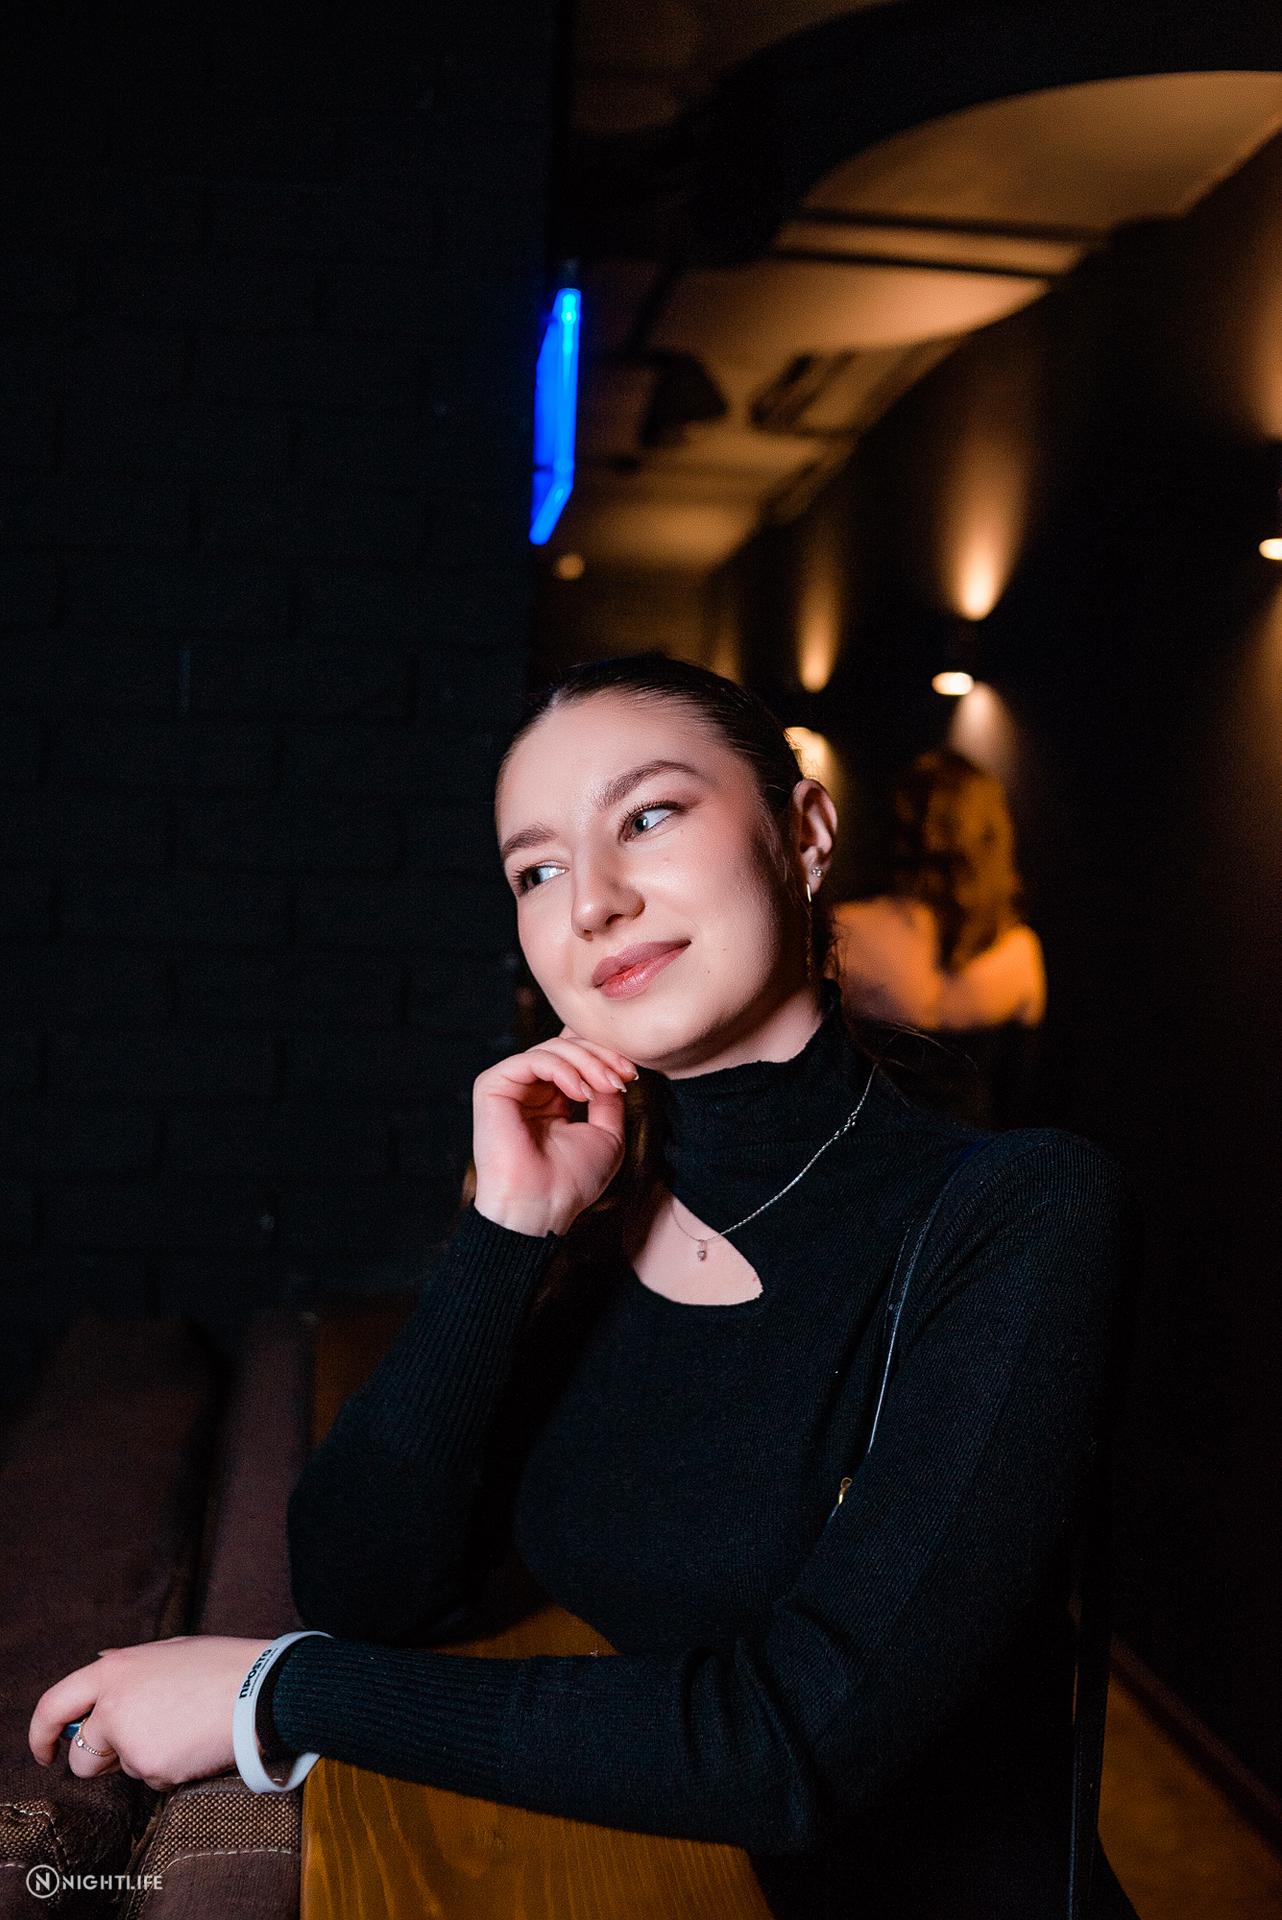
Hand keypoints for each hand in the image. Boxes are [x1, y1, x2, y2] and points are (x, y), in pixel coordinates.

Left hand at [28, 1635, 274, 1791]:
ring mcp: (131, 1740)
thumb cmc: (220, 1666)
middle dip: (103, 1759)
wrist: (261, 1689)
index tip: (47, 1751)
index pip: (53, 1705)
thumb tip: (98, 1666)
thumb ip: (128, 1667)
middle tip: (140, 1742)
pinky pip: (151, 1780)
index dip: (41, 1734)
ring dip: (145, 1759)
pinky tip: (195, 1744)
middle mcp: (114, 1706)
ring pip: (123, 1770)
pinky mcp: (152, 1767)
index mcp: (114, 1671)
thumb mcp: (168, 1651)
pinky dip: (169, 1769)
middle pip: (84, 1754)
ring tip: (185, 1730)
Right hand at [472, 1026, 638, 1237]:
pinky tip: (581, 1092)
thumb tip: (615, 1068)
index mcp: (551, 1099)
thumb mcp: (606, 1134)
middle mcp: (529, 1089)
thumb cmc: (571, 1181)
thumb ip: (608, 1097)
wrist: (541, 1208)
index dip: (604, 1055)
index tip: (631, 1074)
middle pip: (566, 1046)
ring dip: (588, 1062)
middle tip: (623, 1077)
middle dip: (601, 1056)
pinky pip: (532, 1059)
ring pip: (552, 1049)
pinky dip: (563, 1069)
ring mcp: (510, 1086)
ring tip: (606, 1086)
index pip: (576, 1058)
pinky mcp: (492, 1087)